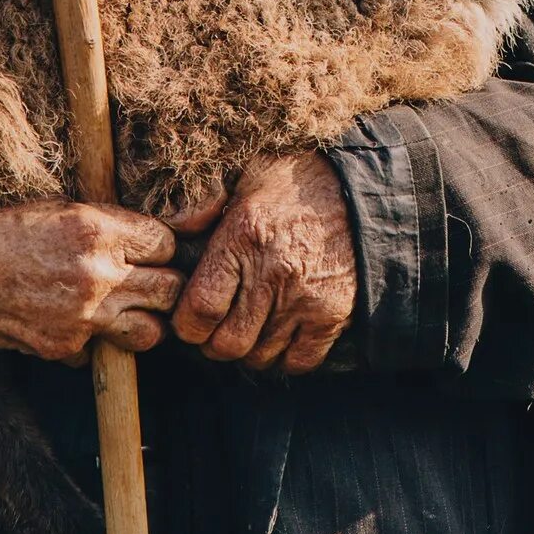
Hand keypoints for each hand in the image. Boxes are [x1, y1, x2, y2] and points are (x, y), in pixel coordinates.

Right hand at [0, 199, 182, 362]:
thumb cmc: (1, 230)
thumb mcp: (59, 208)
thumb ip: (108, 225)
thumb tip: (146, 240)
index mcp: (98, 230)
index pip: (166, 244)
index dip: (162, 246)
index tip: (152, 248)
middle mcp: (98, 276)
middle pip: (170, 290)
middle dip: (167, 285)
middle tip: (154, 281)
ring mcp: (84, 318)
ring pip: (151, 333)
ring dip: (146, 321)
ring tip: (131, 308)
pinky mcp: (65, 348)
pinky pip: (102, 351)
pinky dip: (97, 341)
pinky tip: (77, 321)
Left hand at [171, 154, 356, 373]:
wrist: (357, 187)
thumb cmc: (294, 179)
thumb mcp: (244, 173)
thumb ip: (204, 199)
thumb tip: (176, 227)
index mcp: (243, 238)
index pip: (200, 309)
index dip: (187, 325)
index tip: (189, 320)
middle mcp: (273, 273)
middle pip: (227, 344)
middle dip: (214, 344)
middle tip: (216, 330)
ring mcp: (306, 298)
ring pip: (261, 356)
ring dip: (249, 350)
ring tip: (248, 329)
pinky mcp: (334, 314)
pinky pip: (300, 361)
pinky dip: (286, 357)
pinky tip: (280, 336)